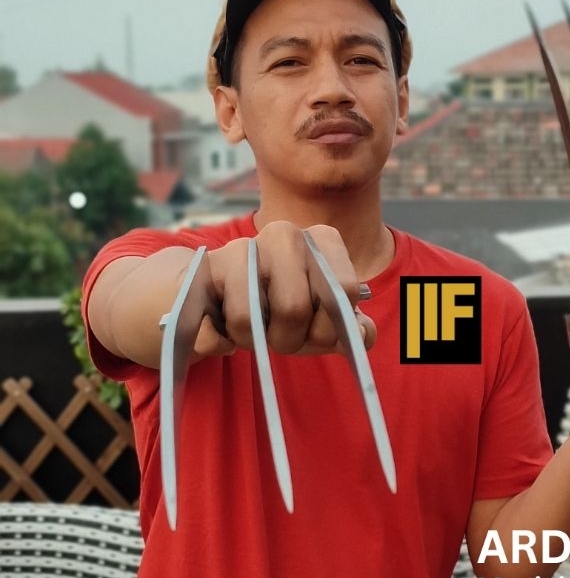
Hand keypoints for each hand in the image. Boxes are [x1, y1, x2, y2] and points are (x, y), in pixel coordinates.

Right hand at [192, 221, 375, 358]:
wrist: (221, 296)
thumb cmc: (284, 307)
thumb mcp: (322, 318)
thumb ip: (351, 327)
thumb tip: (361, 334)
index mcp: (321, 240)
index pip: (344, 291)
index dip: (331, 328)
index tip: (318, 331)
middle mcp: (283, 233)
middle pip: (294, 308)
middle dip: (289, 339)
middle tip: (282, 336)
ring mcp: (238, 249)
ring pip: (247, 319)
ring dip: (252, 342)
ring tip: (253, 331)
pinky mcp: (198, 273)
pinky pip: (210, 330)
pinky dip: (218, 344)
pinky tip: (222, 329)